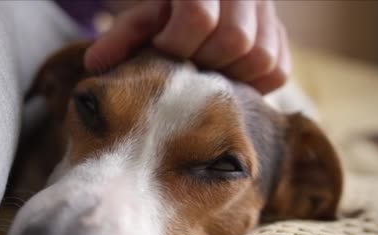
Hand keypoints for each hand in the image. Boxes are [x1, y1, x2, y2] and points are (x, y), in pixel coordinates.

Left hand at [84, 0, 289, 93]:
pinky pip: (278, 71)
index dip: (175, 43)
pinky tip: (227, 78)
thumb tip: (96, 64)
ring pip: (262, 57)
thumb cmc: (165, 9)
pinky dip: (253, 83)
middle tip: (186, 65)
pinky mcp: (281, 36)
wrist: (203, 3)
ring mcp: (269, 13)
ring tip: (206, 74)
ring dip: (229, 75)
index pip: (197, 17)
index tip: (162, 50)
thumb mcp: (143, 14)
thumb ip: (122, 35)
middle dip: (203, 61)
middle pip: (234, 39)